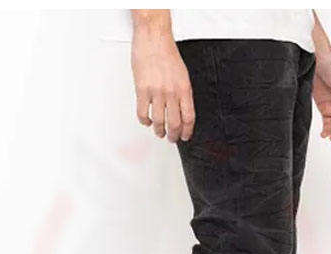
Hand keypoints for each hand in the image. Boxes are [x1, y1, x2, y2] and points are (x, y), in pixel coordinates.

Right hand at [131, 25, 194, 141]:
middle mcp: (172, 92)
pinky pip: (143, 113)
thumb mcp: (182, 75)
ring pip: (158, 122)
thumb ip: (182, 93)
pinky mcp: (142, 90)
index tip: (185, 137)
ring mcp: (156, 92)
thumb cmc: (167, 54)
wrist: (153, 39)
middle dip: (173, 135)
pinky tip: (146, 121)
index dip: (187, 131)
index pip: (188, 117)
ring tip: (158, 132)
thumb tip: (181, 111)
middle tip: (171, 138)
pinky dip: (145, 121)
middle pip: (174, 123)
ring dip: (158, 131)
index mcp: (184, 89)